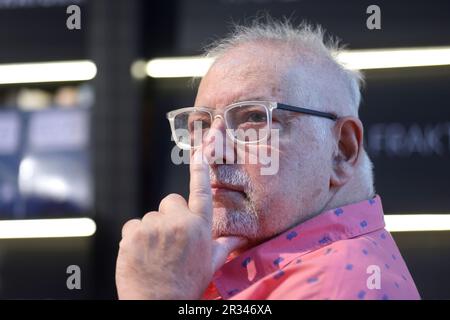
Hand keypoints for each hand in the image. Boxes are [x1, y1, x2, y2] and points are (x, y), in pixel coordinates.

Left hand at [115, 149, 246, 299]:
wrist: (158, 304)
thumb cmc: (186, 285)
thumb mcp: (211, 265)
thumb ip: (225, 245)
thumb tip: (241, 236)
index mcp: (200, 228)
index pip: (202, 192)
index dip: (201, 171)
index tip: (201, 152)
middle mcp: (179, 223)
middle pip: (171, 201)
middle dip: (169, 216)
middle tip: (170, 239)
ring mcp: (154, 227)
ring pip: (150, 217)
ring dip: (151, 230)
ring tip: (155, 253)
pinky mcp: (132, 233)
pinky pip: (132, 226)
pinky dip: (134, 238)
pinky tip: (140, 254)